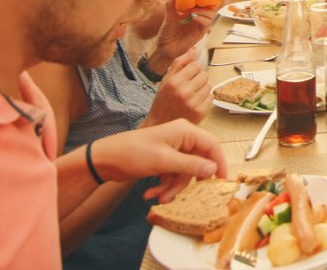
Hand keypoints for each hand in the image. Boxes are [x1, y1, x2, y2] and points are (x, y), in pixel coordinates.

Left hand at [90, 119, 225, 202]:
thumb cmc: (134, 153)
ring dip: (172, 187)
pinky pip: (173, 175)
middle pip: (197, 163)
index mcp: (186, 131)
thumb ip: (191, 166)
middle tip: (173, 195)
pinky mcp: (164, 160)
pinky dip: (164, 186)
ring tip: (157, 196)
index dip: (219, 163)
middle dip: (184, 182)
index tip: (221, 181)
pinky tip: (150, 193)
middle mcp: (182, 138)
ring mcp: (173, 150)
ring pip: (184, 173)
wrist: (105, 160)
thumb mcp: (164, 161)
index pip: (212, 146)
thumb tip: (213, 170)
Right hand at [145, 48, 212, 125]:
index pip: (195, 65)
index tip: (187, 77)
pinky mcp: (201, 112)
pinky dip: (205, 99)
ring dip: (202, 89)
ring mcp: (193, 102)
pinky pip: (211, 97)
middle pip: (204, 75)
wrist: (161, 125)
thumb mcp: (166, 80)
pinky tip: (195, 103)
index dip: (192, 70)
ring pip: (209, 85)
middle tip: (189, 88)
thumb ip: (180, 63)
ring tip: (191, 96)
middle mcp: (184, 91)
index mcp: (174, 82)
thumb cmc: (163, 103)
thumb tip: (194, 49)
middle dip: (198, 80)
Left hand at [149, 0, 213, 73]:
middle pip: (214, 4)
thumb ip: (172, 3)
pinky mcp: (201, 31)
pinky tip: (195, 16)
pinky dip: (202, 17)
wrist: (165, 47)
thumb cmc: (167, 32)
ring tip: (195, 9)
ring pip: (212, 13)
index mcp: (193, 9)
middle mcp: (200, 15)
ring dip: (206, 9)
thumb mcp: (168, 15)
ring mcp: (202, 23)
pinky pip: (207, 22)